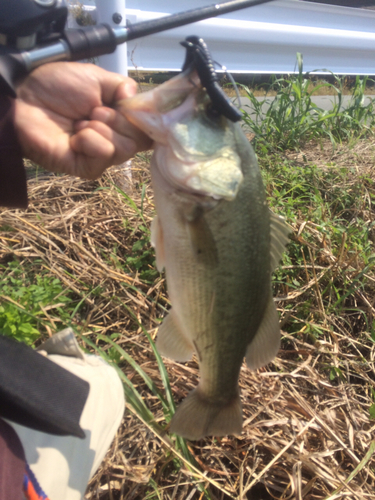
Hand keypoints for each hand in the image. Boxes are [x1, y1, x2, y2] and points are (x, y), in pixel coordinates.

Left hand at [14, 62, 151, 178]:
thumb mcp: (96, 77)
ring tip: (81, 122)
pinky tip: (75, 135)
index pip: (148, 129)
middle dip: (119, 120)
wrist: (25, 98)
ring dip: (102, 128)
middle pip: (140, 140)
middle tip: (94, 110)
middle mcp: (114, 140)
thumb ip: (124, 87)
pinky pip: (105, 154)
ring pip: (125, 149)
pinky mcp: (88, 168)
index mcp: (119, 120)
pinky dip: (91, 140)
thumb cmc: (55, 86)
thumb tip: (138, 103)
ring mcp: (101, 157)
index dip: (146, 119)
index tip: (131, 106)